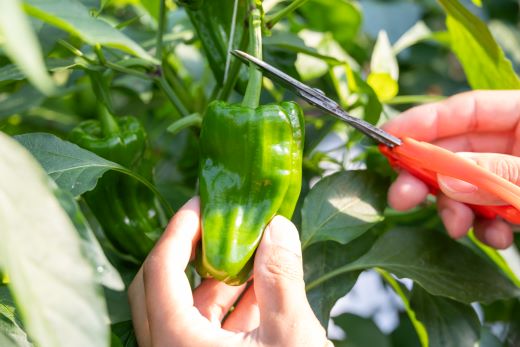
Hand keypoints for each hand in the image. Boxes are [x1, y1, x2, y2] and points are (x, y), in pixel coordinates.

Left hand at [128, 197, 328, 346]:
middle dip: (186, 250)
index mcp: (177, 343)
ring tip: (248, 250)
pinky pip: (204, 330)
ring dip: (213, 278)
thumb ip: (281, 277)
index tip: (202, 203)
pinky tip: (259, 289)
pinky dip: (227, 306)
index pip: (160, 269)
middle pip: (157, 286)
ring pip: (183, 309)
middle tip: (214, 223)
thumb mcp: (291, 337)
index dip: (178, 229)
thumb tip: (277, 225)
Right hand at [382, 90, 519, 248]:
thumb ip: (499, 172)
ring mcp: (512, 176)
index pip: (466, 110)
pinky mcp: (516, 205)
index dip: (424, 122)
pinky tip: (496, 238)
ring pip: (464, 187)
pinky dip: (484, 229)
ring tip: (455, 226)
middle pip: (455, 152)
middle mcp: (513, 144)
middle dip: (427, 177)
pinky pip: (488, 214)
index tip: (389, 138)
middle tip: (401, 196)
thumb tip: (447, 181)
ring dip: (453, 208)